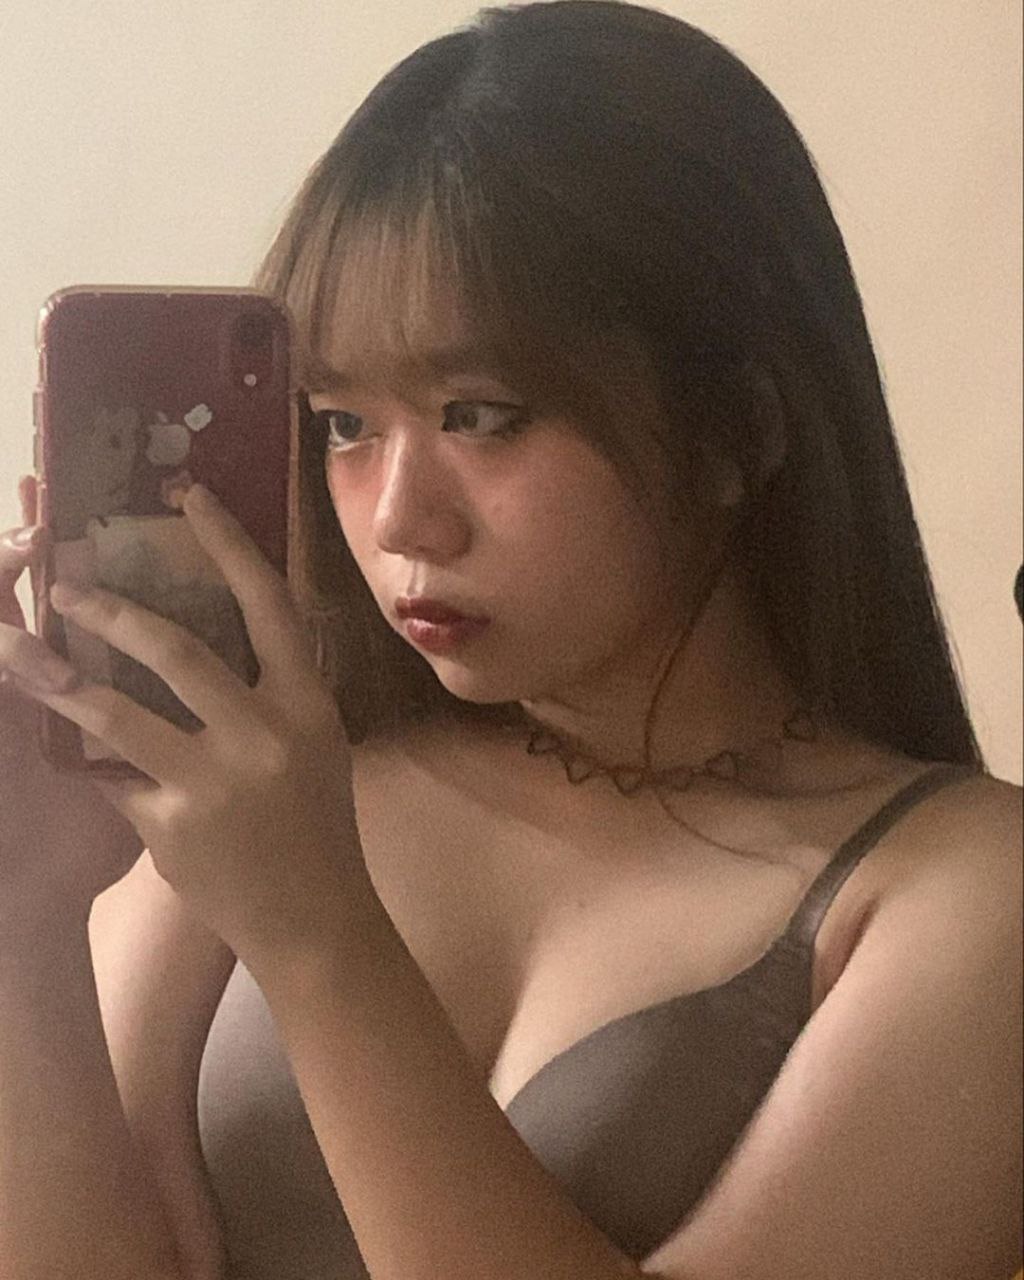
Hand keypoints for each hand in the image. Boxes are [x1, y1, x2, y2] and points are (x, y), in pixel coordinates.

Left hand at [21, 483, 374, 969]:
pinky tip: (66, 757)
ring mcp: (215, 784)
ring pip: (118, 714)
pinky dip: (91, 763)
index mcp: (307, 704)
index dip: (229, 544)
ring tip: (16, 651)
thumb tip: (200, 633)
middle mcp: (265, 735)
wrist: (314, 919)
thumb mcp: (312, 744)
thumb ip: (267, 692)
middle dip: (111, 611)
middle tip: (64, 588)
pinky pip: (113, 776)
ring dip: (56, 679)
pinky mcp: (172, 827)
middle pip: (177, 650)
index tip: (190, 494)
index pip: (269, 604)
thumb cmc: (316, 824)